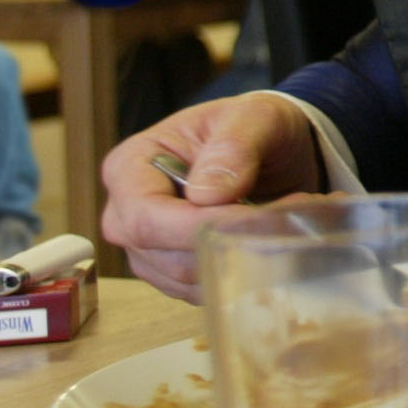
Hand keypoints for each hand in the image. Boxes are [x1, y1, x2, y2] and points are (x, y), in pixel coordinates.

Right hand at [101, 94, 325, 302]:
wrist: (274, 150)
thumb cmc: (253, 126)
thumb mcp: (254, 116)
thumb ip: (233, 146)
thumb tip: (206, 194)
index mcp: (129, 166)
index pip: (145, 215)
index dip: (194, 226)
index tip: (249, 217)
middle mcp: (126, 213)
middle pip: (161, 254)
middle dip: (223, 243)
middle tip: (280, 218)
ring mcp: (148, 248)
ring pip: (184, 279)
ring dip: (237, 259)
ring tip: (280, 224)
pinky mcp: (175, 273)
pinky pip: (200, 290)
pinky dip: (239, 273)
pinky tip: (267, 243)